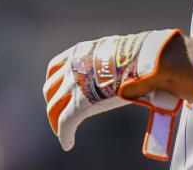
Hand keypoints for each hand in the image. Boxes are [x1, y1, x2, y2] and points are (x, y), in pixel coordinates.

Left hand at [43, 28, 182, 160]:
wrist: (142, 59)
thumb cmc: (139, 54)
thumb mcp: (118, 49)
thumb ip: (114, 57)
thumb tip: (130, 65)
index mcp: (80, 52)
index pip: (57, 67)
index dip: (56, 82)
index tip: (60, 91)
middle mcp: (71, 67)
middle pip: (50, 88)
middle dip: (53, 101)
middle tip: (59, 111)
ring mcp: (74, 85)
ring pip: (53, 107)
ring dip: (55, 120)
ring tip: (62, 130)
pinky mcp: (79, 104)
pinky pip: (65, 122)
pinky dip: (64, 134)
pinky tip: (67, 143)